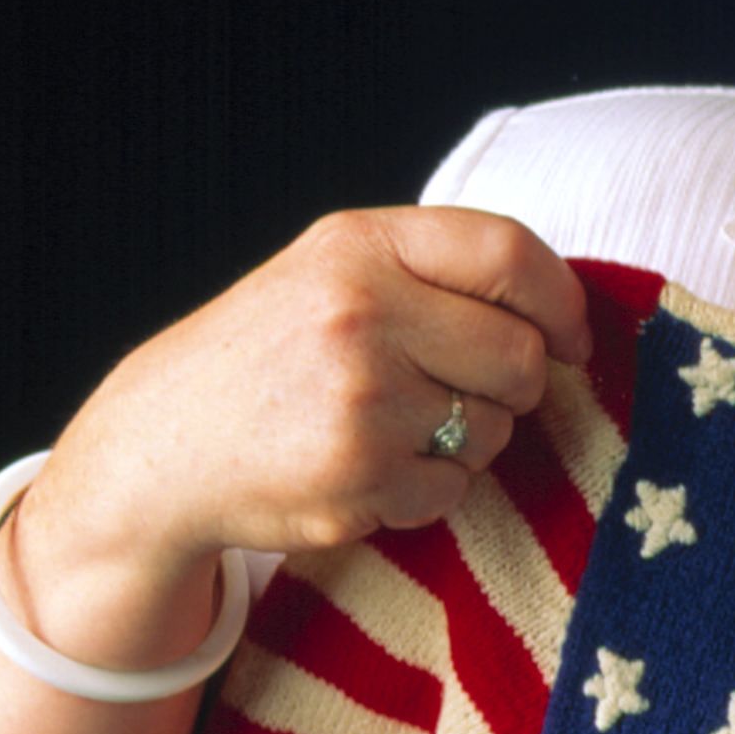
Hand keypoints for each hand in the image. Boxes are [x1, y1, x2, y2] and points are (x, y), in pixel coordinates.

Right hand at [10, 208, 590, 667]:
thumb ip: (436, 273)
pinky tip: (367, 469)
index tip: (572, 336)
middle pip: (521, 355)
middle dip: (515, 385)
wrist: (162, 449)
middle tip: (463, 391)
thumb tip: (566, 318)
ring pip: (495, 429)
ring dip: (469, 439)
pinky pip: (454, 488)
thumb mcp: (331, 274)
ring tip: (391, 427)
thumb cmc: (269, 357)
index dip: (561, 299)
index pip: (510, 251)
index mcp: (360, 245)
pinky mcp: (359, 478)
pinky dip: (428, 488)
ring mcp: (361, 401)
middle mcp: (362, 314)